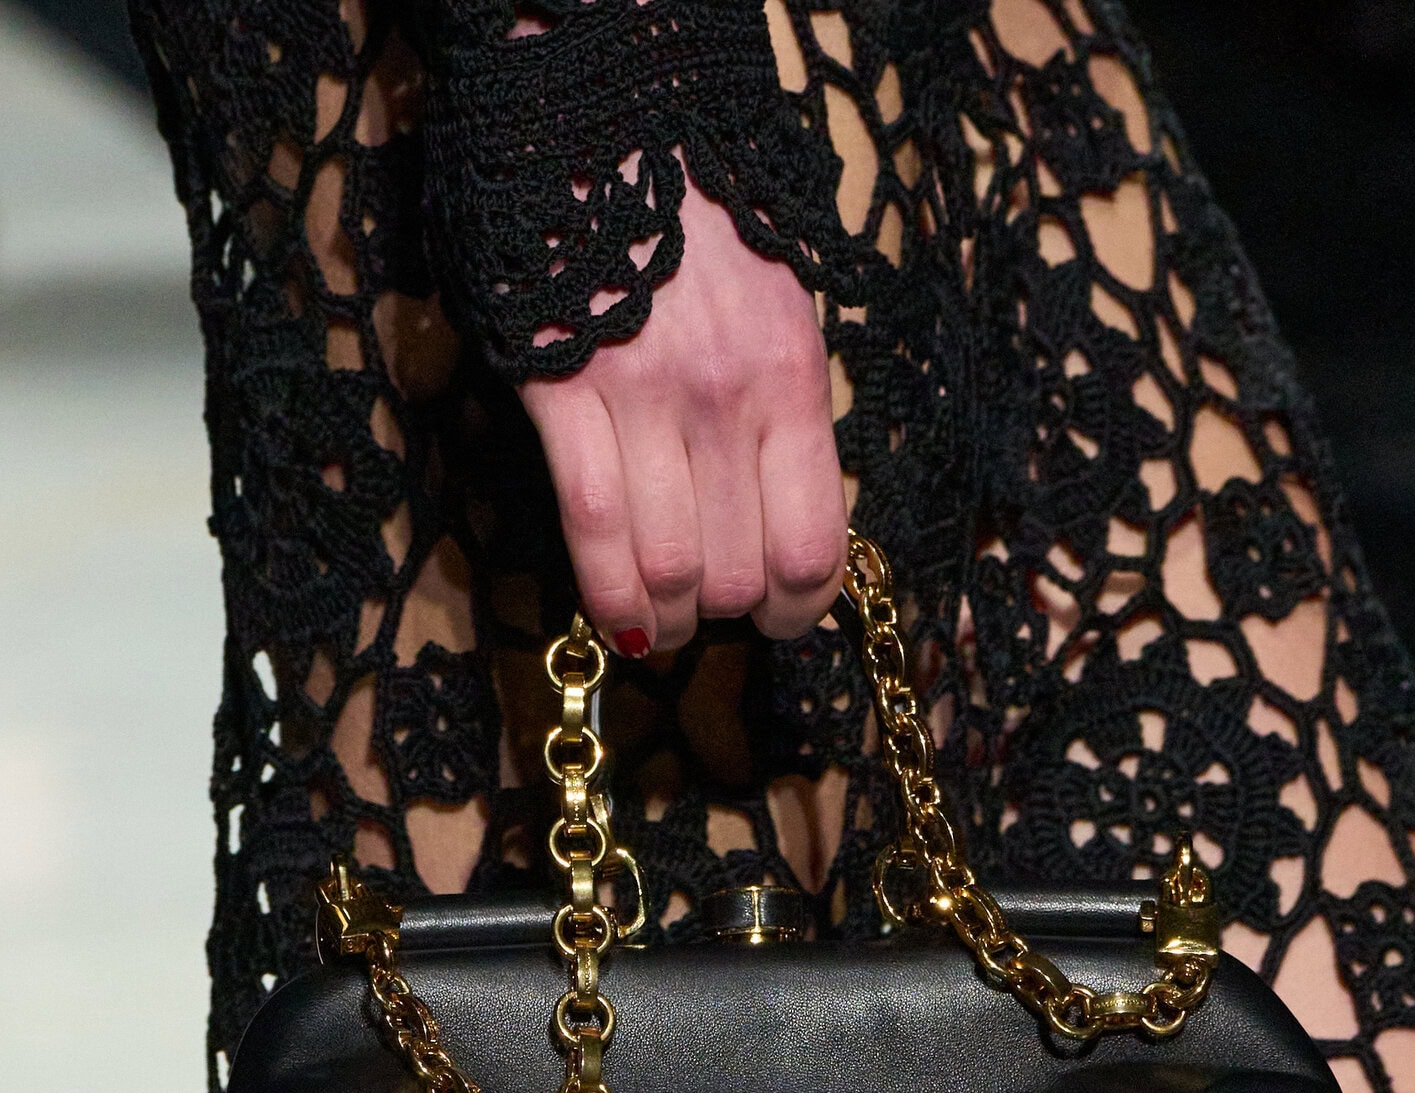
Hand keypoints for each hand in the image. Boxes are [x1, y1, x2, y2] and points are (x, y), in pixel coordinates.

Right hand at [519, 175, 847, 653]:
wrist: (602, 106)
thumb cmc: (691, 209)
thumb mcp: (774, 303)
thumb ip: (779, 407)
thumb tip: (777, 512)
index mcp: (792, 375)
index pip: (814, 547)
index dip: (799, 611)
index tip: (779, 620)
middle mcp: (726, 396)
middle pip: (737, 574)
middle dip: (722, 615)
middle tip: (704, 611)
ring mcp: (643, 396)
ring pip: (667, 570)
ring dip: (662, 623)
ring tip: (656, 627)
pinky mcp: (562, 389)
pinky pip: (593, 529)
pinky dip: (608, 595)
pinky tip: (616, 618)